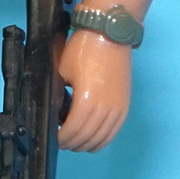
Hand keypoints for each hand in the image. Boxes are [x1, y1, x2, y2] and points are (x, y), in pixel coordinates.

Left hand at [56, 30, 130, 152]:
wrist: (108, 34)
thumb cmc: (83, 49)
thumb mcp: (62, 72)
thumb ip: (58, 95)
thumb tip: (54, 113)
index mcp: (86, 101)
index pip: (72, 130)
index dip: (62, 138)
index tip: (54, 138)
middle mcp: (105, 108)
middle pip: (87, 137)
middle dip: (72, 143)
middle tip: (62, 142)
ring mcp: (118, 107)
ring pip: (102, 137)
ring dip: (87, 144)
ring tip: (75, 143)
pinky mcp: (125, 104)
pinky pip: (115, 130)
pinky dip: (103, 139)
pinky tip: (94, 141)